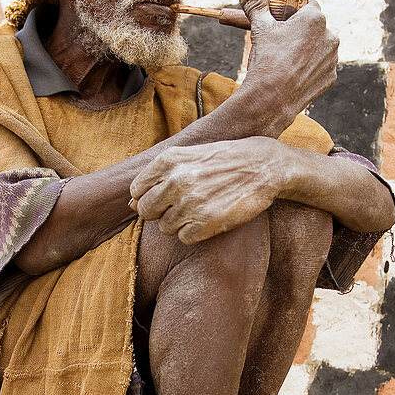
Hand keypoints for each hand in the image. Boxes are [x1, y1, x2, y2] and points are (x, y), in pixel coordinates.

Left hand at [129, 138, 279, 243]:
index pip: (136, 190)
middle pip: (146, 211)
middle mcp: (176, 180)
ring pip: (164, 227)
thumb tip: (130, 205)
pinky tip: (208, 219)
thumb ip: (158, 177)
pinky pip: (184, 238)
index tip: (165, 197)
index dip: (148, 197)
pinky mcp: (206, 222)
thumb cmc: (223, 161)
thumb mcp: (189, 157)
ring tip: (199, 210)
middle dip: (160, 213)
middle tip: (181, 207)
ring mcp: (191, 202)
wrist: (264, 166)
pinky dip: (194, 233)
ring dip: (179, 224)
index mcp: (169, 160)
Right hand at [229, 0, 338, 129]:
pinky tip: (292, 73)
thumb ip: (253, 3)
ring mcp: (332, 57)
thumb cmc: (266, 59)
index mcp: (315, 18)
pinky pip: (320, 66)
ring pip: (317, 46)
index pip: (305, 5)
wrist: (270, 99)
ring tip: (284, 60)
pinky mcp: (331, 76)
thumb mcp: (260, 27)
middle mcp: (330, 35)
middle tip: (277, 43)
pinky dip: (308, 67)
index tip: (278, 22)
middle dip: (297, 32)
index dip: (290, 13)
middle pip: (312, 27)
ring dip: (304, 49)